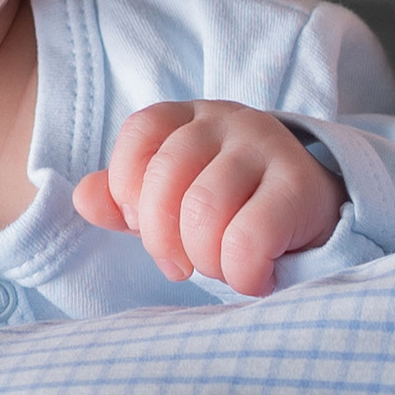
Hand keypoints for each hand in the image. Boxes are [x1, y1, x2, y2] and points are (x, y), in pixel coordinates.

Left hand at [78, 101, 342, 294]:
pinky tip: (252, 276)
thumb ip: (123, 201)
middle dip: (162, 237)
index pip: (140, 133)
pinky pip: (248, 238)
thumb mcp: (168, 202)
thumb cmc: (228, 210)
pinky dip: (240, 273)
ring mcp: (267, 147)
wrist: (311, 218)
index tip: (141, 225)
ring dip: (204, 258)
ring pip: (204, 209)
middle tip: (180, 265)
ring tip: (219, 266)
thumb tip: (82, 198)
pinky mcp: (300, 186)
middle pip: (166, 176)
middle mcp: (228, 120)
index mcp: (188, 118)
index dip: (129, 188)